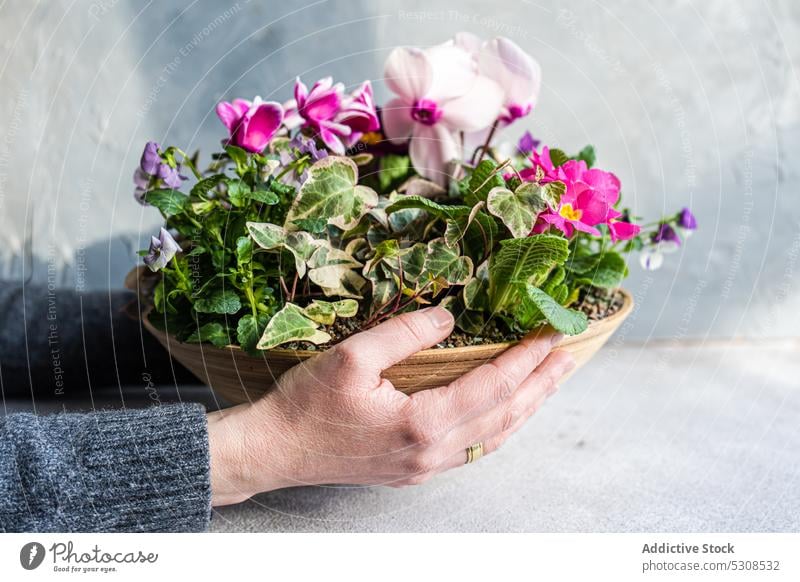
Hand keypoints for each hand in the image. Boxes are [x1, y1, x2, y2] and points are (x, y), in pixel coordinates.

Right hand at [207, 307, 574, 504]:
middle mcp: (431, 452)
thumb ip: (404, 333)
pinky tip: (503, 413)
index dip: (525, 360)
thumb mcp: (350, 357)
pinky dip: (497, 428)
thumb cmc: (306, 404)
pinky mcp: (412, 470)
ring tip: (547, 383)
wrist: (274, 450)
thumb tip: (448, 318)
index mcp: (421, 424)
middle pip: (503, 417)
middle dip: (539, 386)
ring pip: (492, 439)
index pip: (491, 388)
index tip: (550, 336)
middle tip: (568, 358)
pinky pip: (471, 450)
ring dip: (524, 408)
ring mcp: (424, 467)